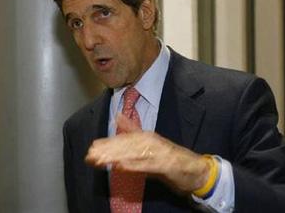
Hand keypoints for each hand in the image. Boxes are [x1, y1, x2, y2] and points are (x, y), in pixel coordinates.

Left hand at [85, 113, 210, 193]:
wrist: (193, 168)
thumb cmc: (169, 157)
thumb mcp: (150, 143)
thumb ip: (133, 129)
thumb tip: (118, 116)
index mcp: (146, 136)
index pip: (123, 139)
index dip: (107, 143)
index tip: (92, 147)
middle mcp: (151, 141)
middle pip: (126, 145)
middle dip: (107, 150)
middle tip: (90, 155)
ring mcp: (159, 151)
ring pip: (134, 153)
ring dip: (116, 157)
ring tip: (100, 161)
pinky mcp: (167, 163)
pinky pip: (148, 164)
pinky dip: (134, 165)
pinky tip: (120, 167)